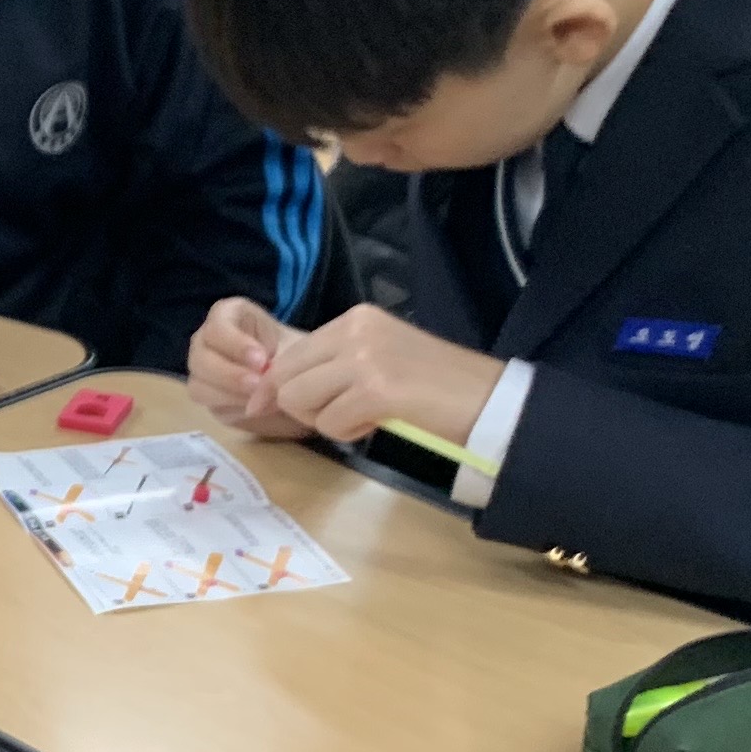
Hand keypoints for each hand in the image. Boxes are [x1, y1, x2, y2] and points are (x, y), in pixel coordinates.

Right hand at [187, 296, 318, 438]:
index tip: (262, 360)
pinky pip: (212, 407)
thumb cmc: (294, 353)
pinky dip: (234, 410)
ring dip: (228, 396)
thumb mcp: (293, 348)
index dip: (236, 345)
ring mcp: (203, 371)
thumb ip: (280, 360)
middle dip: (229, 374)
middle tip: (258, 385)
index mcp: (226, 315)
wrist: (299, 376)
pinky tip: (258, 409)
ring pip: (198, 386)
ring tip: (260, 401)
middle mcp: (206, 341)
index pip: (217, 327)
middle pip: (200, 359)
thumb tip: (264, 380)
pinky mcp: (209, 398)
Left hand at [255, 303, 509, 451]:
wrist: (486, 398)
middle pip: (286, 378)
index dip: (274, 387)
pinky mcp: (376, 390)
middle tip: (343, 415)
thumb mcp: (379, 358)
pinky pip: (330, 423)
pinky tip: (379, 423)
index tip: (263, 407)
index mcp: (355, 318)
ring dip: (327, 421)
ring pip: (301, 401)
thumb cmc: (435, 385)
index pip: (290, 354)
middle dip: (301, 407)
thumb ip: (334, 365)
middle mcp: (356, 330)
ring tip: (366, 416)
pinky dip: (349, 433)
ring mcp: (365, 358)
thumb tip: (277, 389)